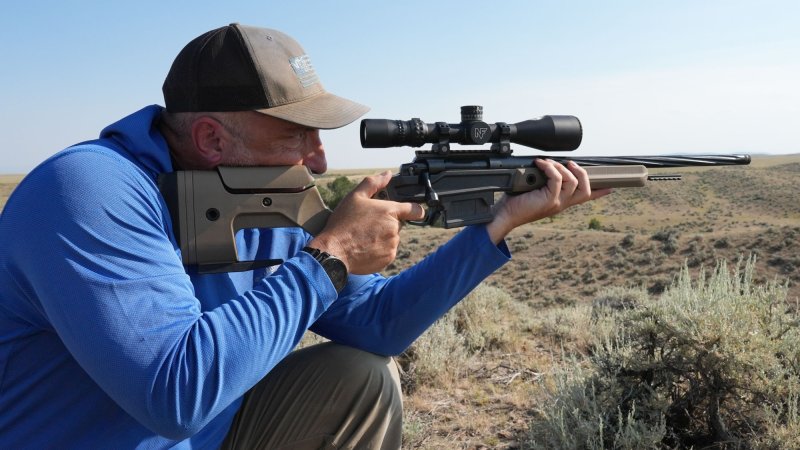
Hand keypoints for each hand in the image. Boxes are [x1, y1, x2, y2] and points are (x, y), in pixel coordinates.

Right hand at [308, 171, 425, 273]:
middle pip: (397, 224)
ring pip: (392, 239)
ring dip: (383, 238)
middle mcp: (394, 228)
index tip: (412, 212)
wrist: (334, 250)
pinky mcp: (388, 258)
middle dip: (387, 224)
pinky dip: (379, 250)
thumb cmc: (343, 223)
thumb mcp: (355, 196)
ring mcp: (392, 244)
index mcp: (389, 211)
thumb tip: (387, 174)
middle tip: (368, 225)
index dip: (415, 210)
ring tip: (364, 237)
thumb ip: (373, 183)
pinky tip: (364, 247)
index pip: (415, 210)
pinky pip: (387, 252)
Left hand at [486, 159, 610, 243]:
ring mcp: (557, 203)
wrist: (505, 214)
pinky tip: (541, 164)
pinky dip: (550, 168)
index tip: (610, 188)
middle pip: (586, 190)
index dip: (599, 192)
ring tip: (550, 163)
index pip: (585, 198)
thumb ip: (546, 181)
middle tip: (571, 164)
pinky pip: (556, 179)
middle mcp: (561, 204)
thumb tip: (549, 165)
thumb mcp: (535, 189)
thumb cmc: (516, 201)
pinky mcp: (549, 200)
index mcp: (561, 202)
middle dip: (582, 173)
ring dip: (562, 168)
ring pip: (573, 182)